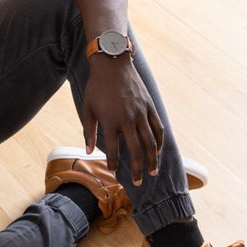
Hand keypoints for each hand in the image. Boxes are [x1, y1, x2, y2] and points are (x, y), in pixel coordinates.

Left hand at [81, 53, 164, 185]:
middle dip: (137, 169)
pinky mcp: (150, 106)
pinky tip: (158, 150)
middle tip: (139, 182)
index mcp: (110, 122)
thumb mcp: (87, 108)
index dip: (115, 165)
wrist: (113, 63)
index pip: (114, 151)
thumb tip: (89, 152)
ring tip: (153, 172)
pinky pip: (158, 128)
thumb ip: (89, 131)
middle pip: (136, 151)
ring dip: (153, 159)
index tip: (115, 173)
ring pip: (150, 142)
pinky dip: (159, 141)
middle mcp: (128, 120)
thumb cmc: (96, 87)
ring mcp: (141, 113)